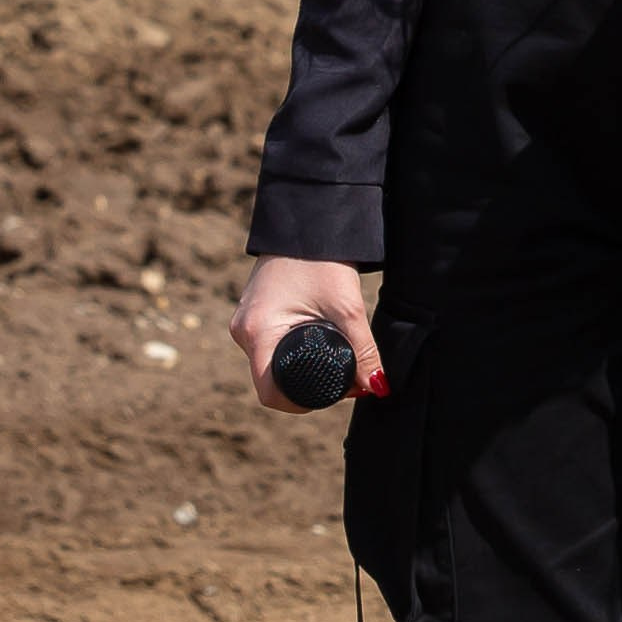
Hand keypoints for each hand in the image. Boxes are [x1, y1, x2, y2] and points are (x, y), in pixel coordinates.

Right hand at [231, 256, 383, 413]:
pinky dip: (291, 351)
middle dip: (302, 388)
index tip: (328, 398)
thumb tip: (378, 387)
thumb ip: (363, 350)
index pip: (269, 391)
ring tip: (332, 362)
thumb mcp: (347, 307)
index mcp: (257, 332)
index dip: (298, 403)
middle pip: (270, 379)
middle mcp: (243, 331)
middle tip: (338, 382)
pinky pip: (270, 344)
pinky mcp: (254, 313)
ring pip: (271, 362)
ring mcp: (246, 322)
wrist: (307, 218)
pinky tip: (315, 345)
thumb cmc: (322, 258)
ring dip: (297, 369)